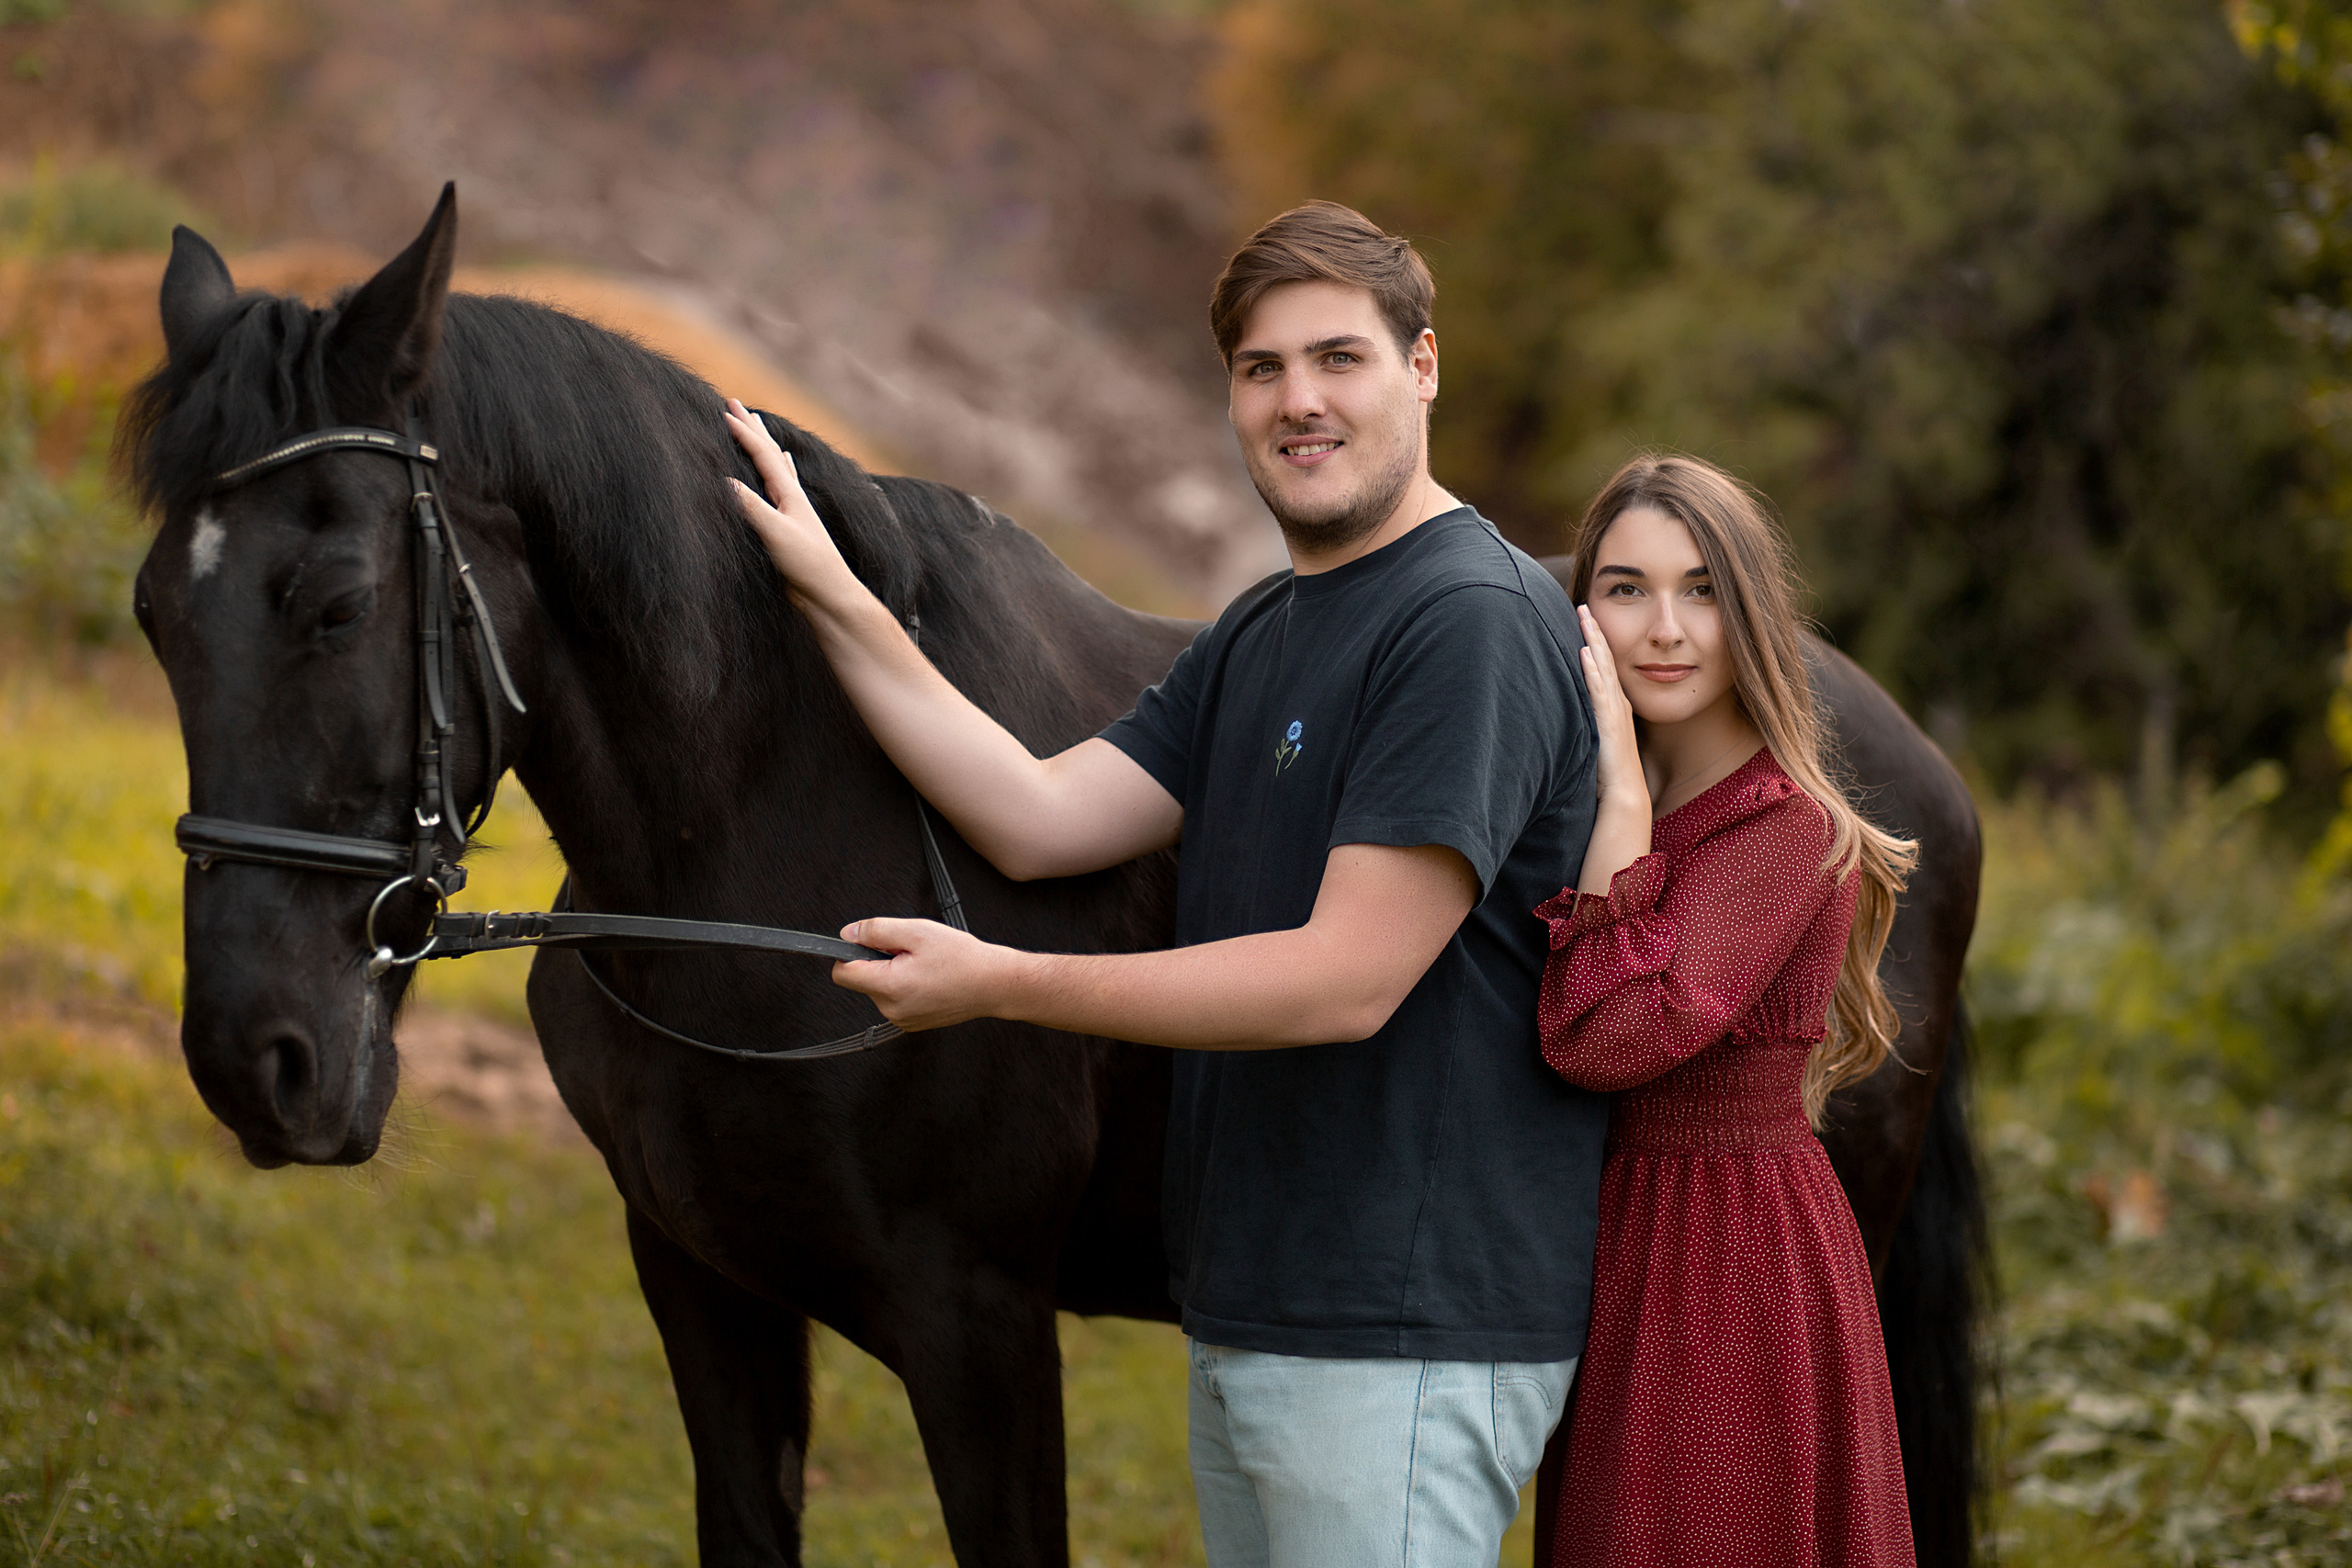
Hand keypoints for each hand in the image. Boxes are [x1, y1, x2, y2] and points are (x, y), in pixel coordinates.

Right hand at [722, 397, 853, 601]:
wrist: (828, 594)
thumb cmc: (807, 565)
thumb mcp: (776, 534)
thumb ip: (752, 508)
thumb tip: (725, 481)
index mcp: (789, 494)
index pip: (763, 455)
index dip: (743, 433)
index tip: (723, 412)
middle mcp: (792, 496)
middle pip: (770, 452)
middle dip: (751, 427)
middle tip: (734, 403)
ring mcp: (792, 509)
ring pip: (776, 465)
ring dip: (763, 443)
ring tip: (758, 423)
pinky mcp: (790, 525)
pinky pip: (782, 485)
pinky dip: (780, 467)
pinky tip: (786, 463)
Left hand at [832, 916, 1022, 1030]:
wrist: (994, 984)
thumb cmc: (961, 958)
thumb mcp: (917, 932)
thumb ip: (877, 930)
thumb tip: (848, 934)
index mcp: (889, 987)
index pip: (843, 973)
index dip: (850, 953)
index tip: (870, 942)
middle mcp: (891, 1009)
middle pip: (861, 979)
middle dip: (878, 960)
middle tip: (910, 951)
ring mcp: (901, 1019)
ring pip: (878, 988)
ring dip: (892, 972)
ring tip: (923, 964)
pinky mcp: (911, 1022)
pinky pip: (894, 999)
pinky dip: (904, 985)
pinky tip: (929, 977)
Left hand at [1578, 605, 1646, 809]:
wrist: (1624, 794)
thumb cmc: (1609, 770)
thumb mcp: (1597, 738)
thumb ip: (1589, 721)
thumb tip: (1572, 710)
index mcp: (1614, 705)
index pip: (1604, 665)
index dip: (1596, 641)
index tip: (1585, 619)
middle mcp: (1617, 702)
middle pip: (1605, 658)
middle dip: (1594, 631)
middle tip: (1583, 605)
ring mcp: (1613, 711)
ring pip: (1603, 668)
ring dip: (1593, 641)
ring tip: (1584, 617)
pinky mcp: (1607, 723)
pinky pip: (1599, 692)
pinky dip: (1592, 671)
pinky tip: (1585, 654)